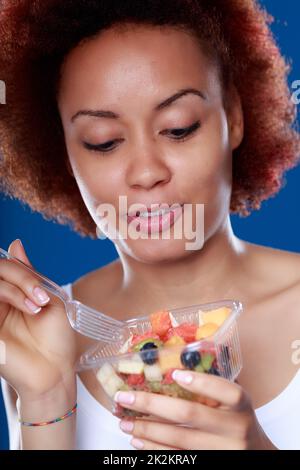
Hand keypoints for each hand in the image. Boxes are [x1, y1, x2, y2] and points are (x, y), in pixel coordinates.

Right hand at [0, 239, 76, 399]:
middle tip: (41, 297)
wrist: (55, 372)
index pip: (4, 268)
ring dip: (16, 288)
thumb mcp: (48, 300)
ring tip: (37, 306)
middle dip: (21, 277)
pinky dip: (10, 296)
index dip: (21, 271)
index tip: (43, 292)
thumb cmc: (54, 340)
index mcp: (10, 295)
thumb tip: (15, 243)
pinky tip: (29, 311)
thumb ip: (29, 274)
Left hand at [115, 370, 276, 449]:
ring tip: (125, 421)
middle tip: (125, 397)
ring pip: (178, 440)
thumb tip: (167, 370)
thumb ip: (211, 388)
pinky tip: (138, 440)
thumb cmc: (236, 419)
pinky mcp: (208, 464)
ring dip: (146, 429)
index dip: (201, 383)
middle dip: (152, 404)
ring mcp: (221, 451)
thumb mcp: (232, 401)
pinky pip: (177, 458)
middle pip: (190, 415)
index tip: (176, 375)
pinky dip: (154, 450)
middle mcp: (234, 429)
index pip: (227, 391)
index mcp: (241, 405)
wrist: (255, 452)